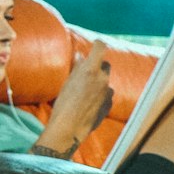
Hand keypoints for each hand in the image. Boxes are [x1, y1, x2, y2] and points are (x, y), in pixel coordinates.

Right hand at [34, 39, 113, 157]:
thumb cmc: (64, 104)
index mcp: (91, 70)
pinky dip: (101, 95)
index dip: (98, 45)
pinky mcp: (109, 104)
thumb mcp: (67, 83)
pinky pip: (107, 95)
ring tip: (85, 92)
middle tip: (86, 73)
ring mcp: (108, 93)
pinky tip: (89, 103)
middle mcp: (102, 79)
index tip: (95, 45)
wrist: (69, 128)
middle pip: (105, 65)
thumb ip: (77, 68)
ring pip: (106, 81)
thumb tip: (81, 56)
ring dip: (99, 82)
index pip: (101, 47)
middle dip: (97, 66)